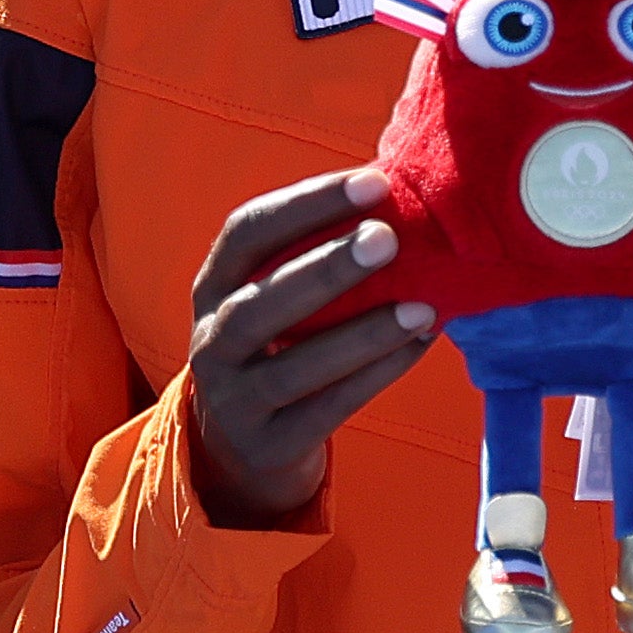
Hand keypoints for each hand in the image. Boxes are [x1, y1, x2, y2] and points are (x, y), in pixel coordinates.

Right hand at [183, 169, 439, 528]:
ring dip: (361, 334)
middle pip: (259, 301)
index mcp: (212, 287)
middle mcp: (211, 341)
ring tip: (421, 307)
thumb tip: (399, 196)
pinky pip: (326, 410)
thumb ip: (315, 254)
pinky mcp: (267, 446)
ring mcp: (233, 400)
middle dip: (325, 267)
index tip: (372, 182)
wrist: (241, 450)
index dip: (306, 204)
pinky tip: (418, 345)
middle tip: (387, 237)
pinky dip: (376, 375)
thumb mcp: (274, 299)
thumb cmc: (279, 347)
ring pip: (293, 366)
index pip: (246, 232)